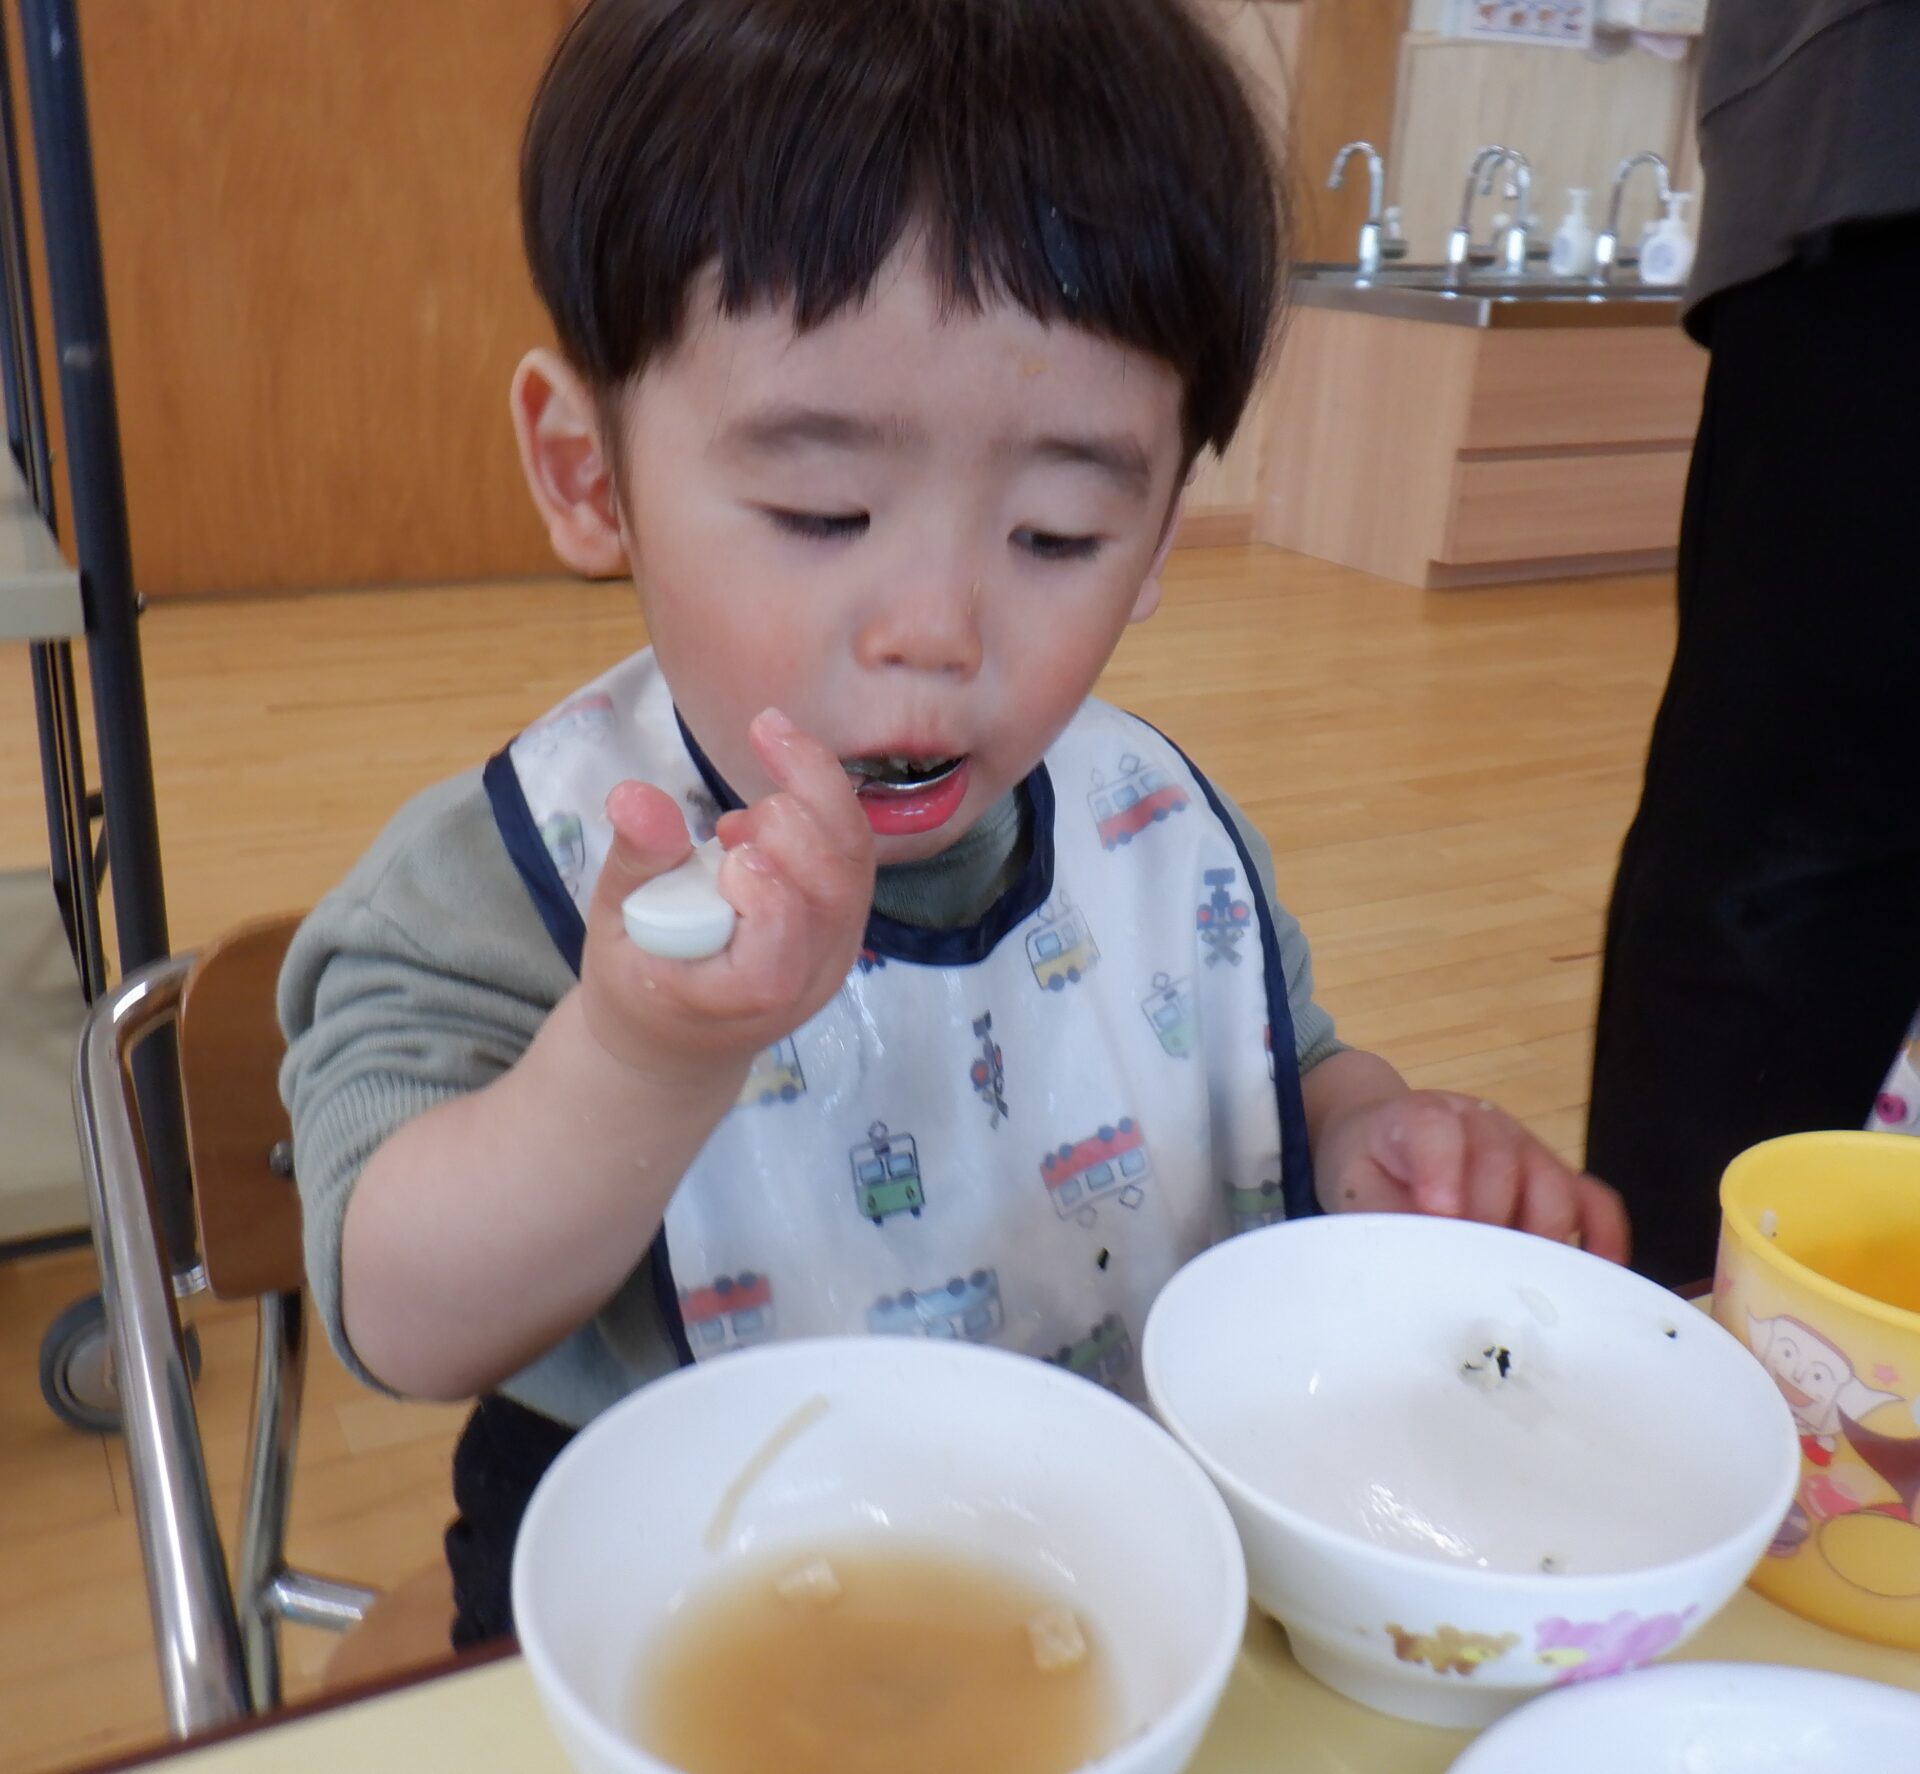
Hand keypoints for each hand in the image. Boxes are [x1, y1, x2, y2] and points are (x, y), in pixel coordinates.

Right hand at [577, 708, 874, 1080]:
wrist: (678, 1037)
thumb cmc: (640, 983)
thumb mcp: (613, 926)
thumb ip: (635, 863)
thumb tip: (633, 795)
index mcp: (744, 996)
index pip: (779, 945)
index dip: (762, 889)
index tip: (720, 850)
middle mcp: (808, 977)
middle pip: (834, 888)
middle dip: (789, 825)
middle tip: (727, 827)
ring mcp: (835, 950)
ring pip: (854, 861)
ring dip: (809, 807)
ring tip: (743, 819)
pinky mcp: (845, 924)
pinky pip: (854, 857)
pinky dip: (821, 813)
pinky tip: (766, 817)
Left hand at [1319, 1090, 1629, 1261]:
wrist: (1383, 1136)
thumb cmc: (1371, 1168)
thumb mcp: (1355, 1189)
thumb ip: (1381, 1219)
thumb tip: (1415, 1269)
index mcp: (1421, 1118)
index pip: (1436, 1130)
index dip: (1442, 1172)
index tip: (1440, 1215)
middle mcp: (1482, 1126)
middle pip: (1502, 1166)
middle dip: (1488, 1228)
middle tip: (1472, 1279)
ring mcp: (1528, 1150)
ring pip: (1555, 1187)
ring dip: (1541, 1243)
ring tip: (1520, 1292)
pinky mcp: (1558, 1179)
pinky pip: (1597, 1204)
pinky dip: (1602, 1242)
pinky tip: (1592, 1284)